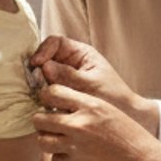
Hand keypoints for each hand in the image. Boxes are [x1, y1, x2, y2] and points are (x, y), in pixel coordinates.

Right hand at [29, 36, 157, 130]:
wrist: (126, 117)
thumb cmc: (113, 97)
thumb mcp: (91, 85)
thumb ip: (68, 75)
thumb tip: (44, 66)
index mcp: (81, 54)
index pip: (55, 43)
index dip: (43, 50)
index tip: (37, 64)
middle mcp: (70, 64)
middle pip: (46, 58)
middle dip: (38, 69)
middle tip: (35, 82)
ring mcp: (65, 79)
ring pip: (44, 75)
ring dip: (39, 83)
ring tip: (38, 94)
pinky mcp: (62, 95)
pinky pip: (47, 90)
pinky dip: (43, 95)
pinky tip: (42, 103)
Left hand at [36, 81, 160, 160]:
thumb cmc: (130, 138)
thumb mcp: (110, 112)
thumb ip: (85, 106)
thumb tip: (58, 104)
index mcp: (90, 105)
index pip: (52, 92)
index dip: (47, 99)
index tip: (51, 106)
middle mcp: (79, 124)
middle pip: (39, 118)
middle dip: (44, 124)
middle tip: (53, 128)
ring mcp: (75, 146)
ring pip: (42, 141)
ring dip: (50, 143)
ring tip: (63, 145)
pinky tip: (78, 160)